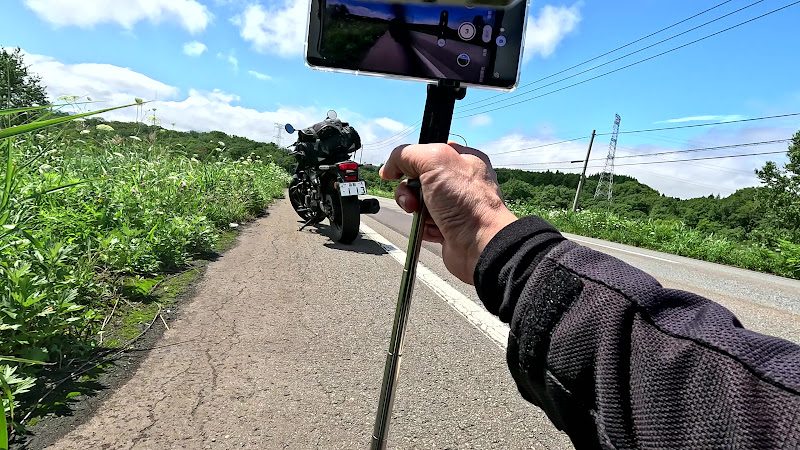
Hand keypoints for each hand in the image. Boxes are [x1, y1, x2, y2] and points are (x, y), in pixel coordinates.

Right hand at [380, 143, 516, 283]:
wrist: (479, 245)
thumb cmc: (466, 201)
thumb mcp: (434, 161)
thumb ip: (407, 155)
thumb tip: (388, 168)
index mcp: (463, 159)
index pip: (428, 151)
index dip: (411, 161)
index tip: (401, 171)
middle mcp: (460, 181)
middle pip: (418, 178)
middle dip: (409, 189)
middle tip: (413, 199)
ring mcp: (454, 205)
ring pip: (418, 202)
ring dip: (414, 209)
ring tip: (423, 217)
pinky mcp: (448, 227)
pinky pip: (424, 224)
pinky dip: (422, 227)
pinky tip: (431, 229)